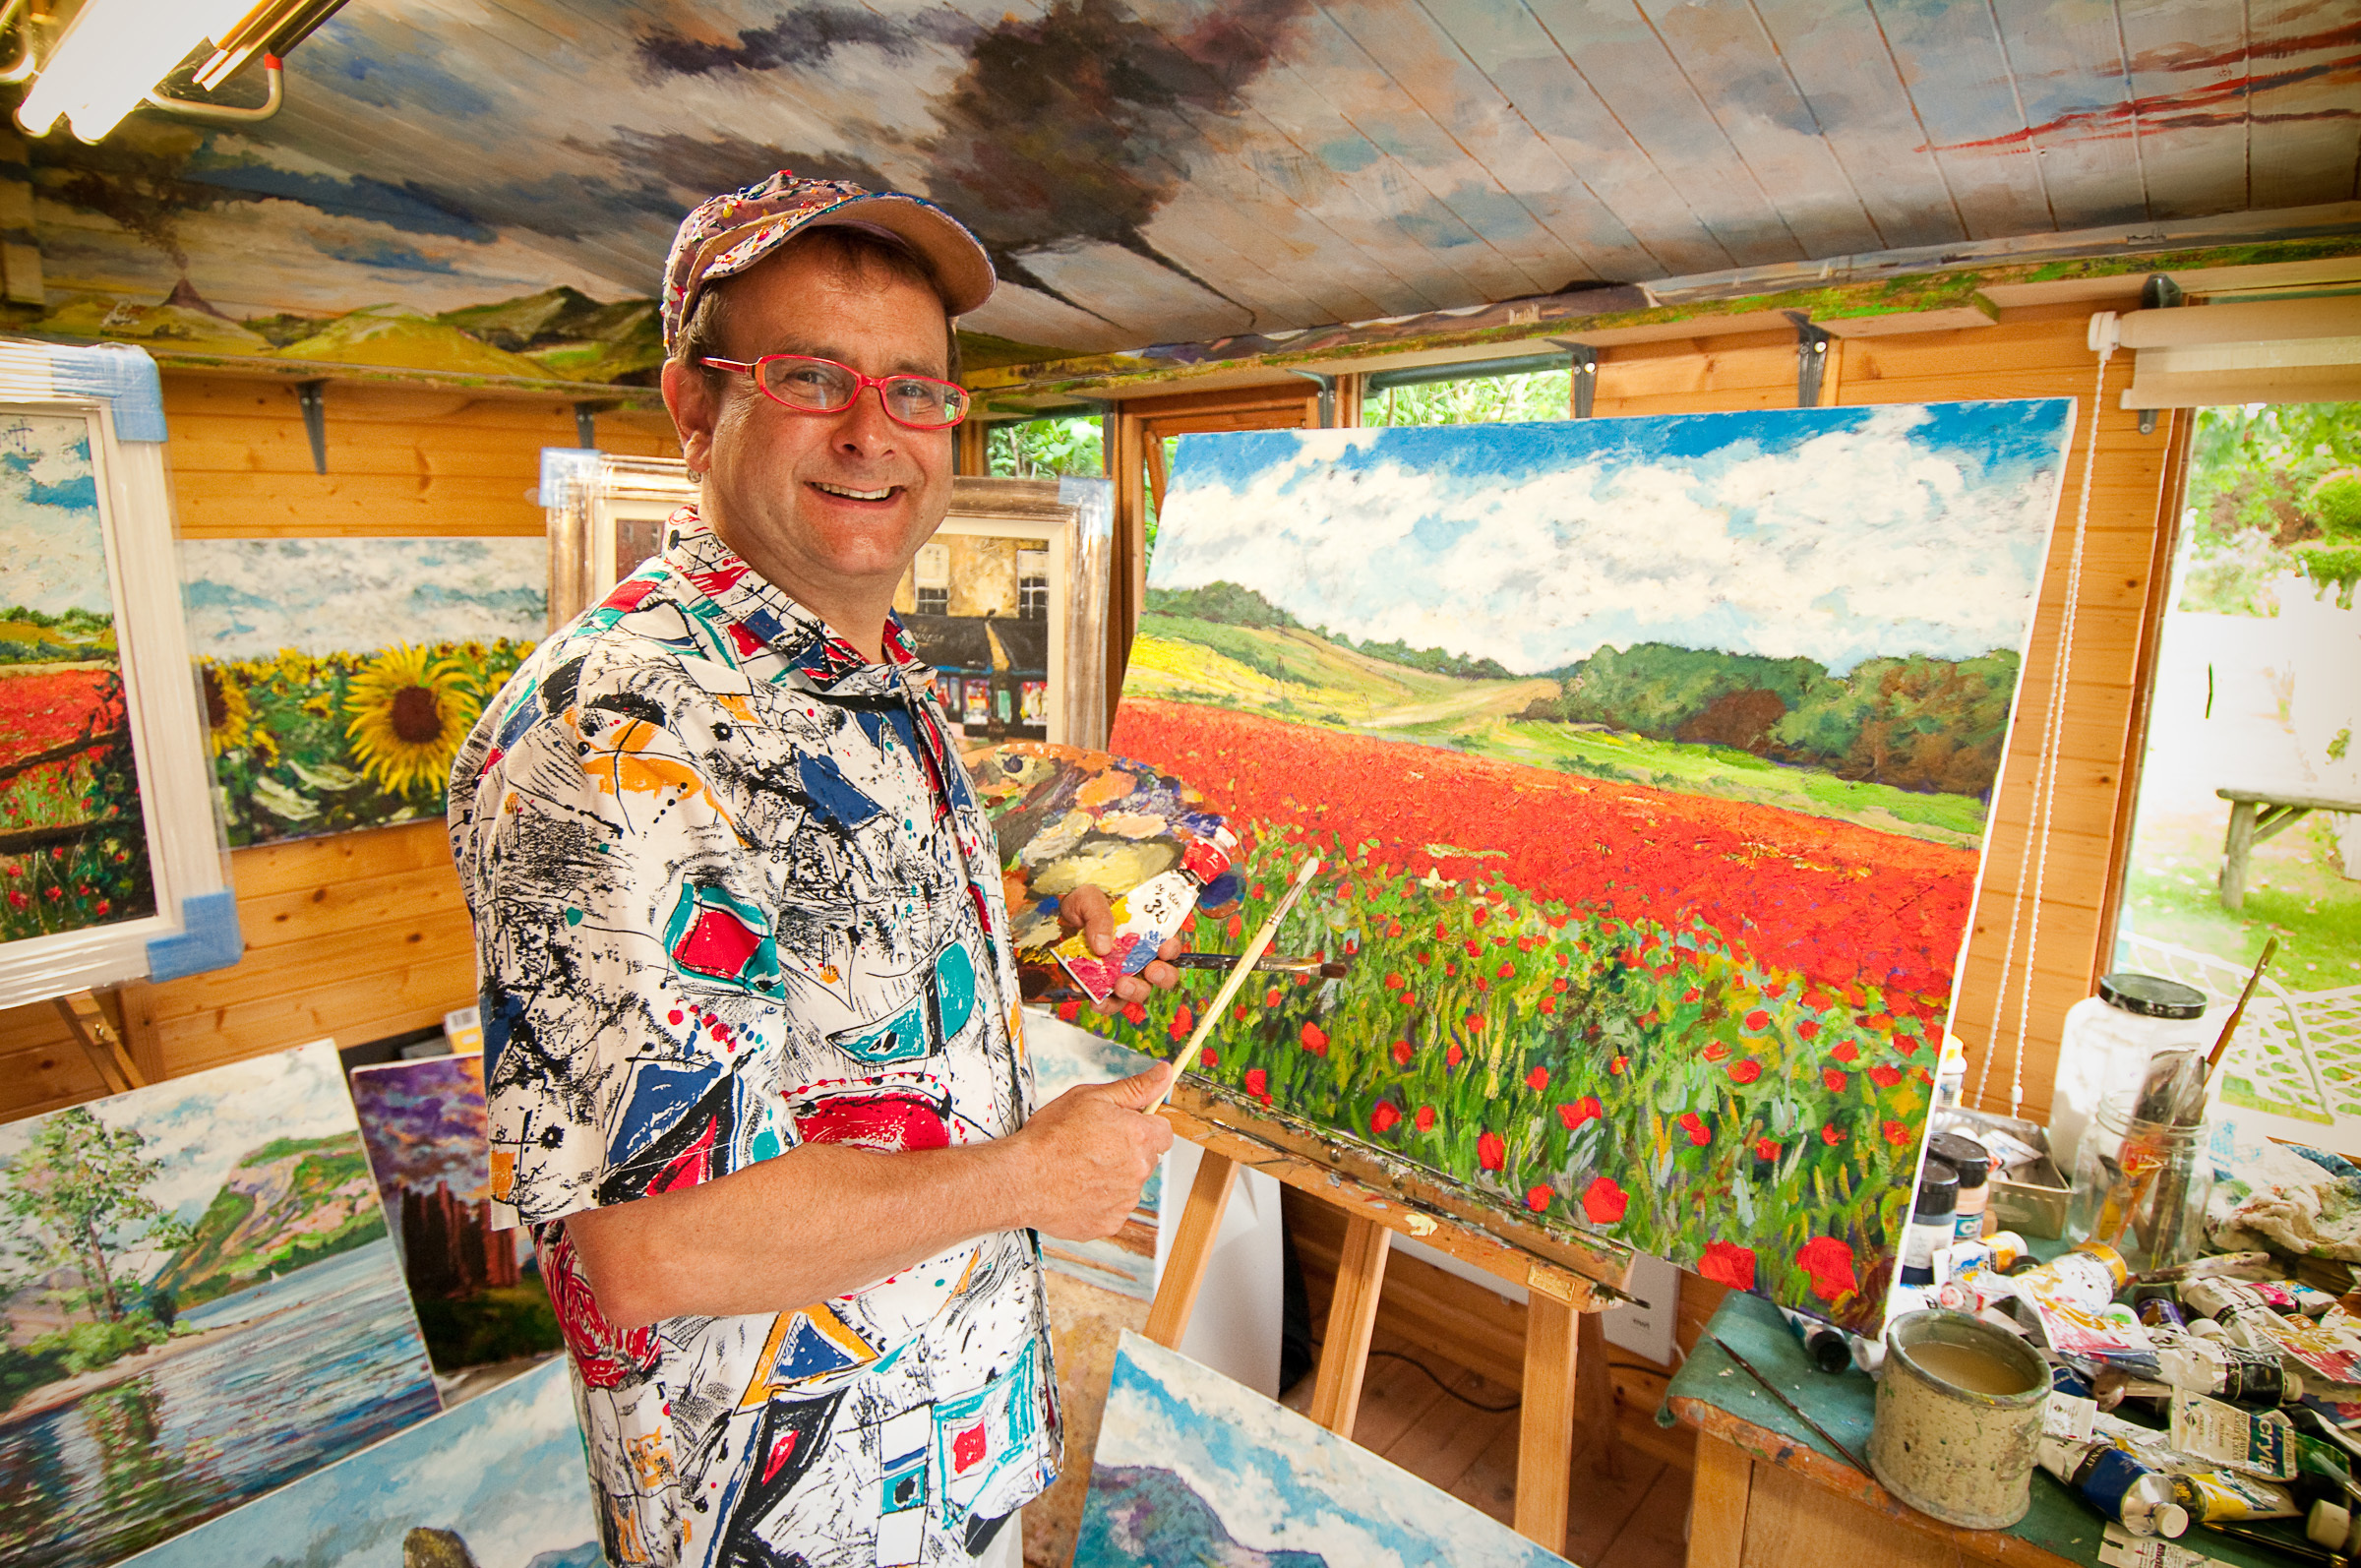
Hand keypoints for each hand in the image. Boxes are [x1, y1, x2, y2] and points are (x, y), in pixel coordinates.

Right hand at [1008, 1062, 1176, 1239]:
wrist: (1021, 1179)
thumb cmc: (1050, 1137)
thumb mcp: (1091, 1097)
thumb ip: (1135, 1088)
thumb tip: (1164, 1074)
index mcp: (1139, 1137)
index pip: (1164, 1133)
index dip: (1144, 1127)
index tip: (1123, 1128)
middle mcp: (1138, 1172)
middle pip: (1147, 1159)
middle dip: (1128, 1152)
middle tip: (1093, 1147)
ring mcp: (1124, 1201)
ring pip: (1129, 1185)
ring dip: (1114, 1178)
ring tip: (1079, 1169)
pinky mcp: (1108, 1223)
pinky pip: (1113, 1209)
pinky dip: (1099, 1201)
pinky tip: (1076, 1189)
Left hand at [1056, 882, 1182, 1015]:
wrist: (1055, 917)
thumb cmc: (1080, 905)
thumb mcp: (1088, 898)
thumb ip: (1098, 916)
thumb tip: (1103, 947)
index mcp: (1143, 933)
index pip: (1167, 943)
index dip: (1172, 948)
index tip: (1164, 947)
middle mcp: (1138, 957)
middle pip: (1163, 974)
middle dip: (1163, 975)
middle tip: (1152, 970)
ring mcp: (1122, 974)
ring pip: (1140, 992)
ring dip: (1135, 991)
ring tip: (1120, 985)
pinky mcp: (1103, 988)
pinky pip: (1110, 1003)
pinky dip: (1106, 1005)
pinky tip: (1096, 1000)